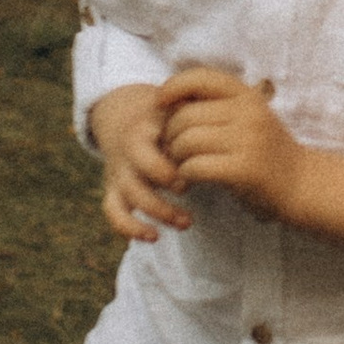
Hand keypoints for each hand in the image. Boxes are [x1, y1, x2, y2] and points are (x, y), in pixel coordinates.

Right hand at [89, 83, 187, 241]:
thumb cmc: (168, 114)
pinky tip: (154, 236)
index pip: (143, 154)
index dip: (165, 169)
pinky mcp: (115, 190)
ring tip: (187, 222)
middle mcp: (126, 156)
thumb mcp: (178, 107)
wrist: (133, 117)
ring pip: (126, 200)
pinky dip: (129, 228)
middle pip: (135, 184)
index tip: (192, 170)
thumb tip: (228, 121)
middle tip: (189, 192)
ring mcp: (119, 175)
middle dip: (162, 197)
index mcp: (140, 133)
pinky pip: (114, 214)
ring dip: (157, 213)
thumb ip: (196, 113)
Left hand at [152, 63, 302, 219]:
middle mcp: (249, 113)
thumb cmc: (264, 151)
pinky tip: (191, 178)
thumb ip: (216, 106)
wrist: (300, 184)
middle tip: (172, 148)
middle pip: (185, 114)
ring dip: (175, 156)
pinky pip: (195, 167)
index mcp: (247, 95)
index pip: (200, 77)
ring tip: (182, 163)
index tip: (160, 103)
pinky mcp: (243, 170)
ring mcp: (247, 141)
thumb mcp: (248, 117)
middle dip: (169, 133)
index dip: (173, 86)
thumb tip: (168, 100)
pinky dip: (185, 173)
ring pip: (187, 141)